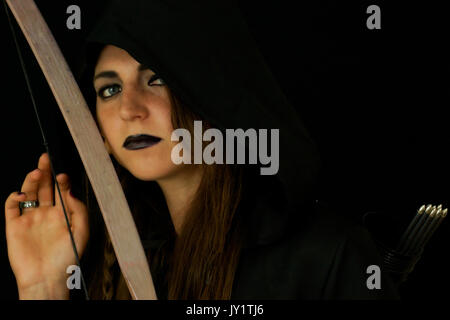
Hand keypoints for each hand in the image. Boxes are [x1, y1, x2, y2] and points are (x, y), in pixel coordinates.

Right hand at [4, 153, 88, 298]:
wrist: (47, 278)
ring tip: (37, 171)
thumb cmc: (67, 258)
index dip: (62, 181)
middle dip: (45, 171)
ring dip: (31, 180)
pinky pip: (11, 208)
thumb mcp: (81, 232)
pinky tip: (20, 194)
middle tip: (46, 158)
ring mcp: (29, 218)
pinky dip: (13, 198)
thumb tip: (71, 192)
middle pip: (44, 187)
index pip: (61, 190)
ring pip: (28, 193)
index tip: (63, 176)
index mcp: (63, 214)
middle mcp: (46, 213)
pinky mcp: (14, 226)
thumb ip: (79, 210)